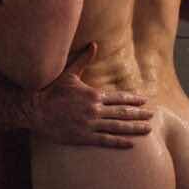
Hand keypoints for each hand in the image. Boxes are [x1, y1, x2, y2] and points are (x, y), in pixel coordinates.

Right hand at [28, 42, 153, 148]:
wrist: (35, 109)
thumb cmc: (51, 90)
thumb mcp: (69, 72)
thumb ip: (84, 59)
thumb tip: (94, 44)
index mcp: (93, 95)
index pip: (118, 98)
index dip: (133, 100)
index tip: (144, 101)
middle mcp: (95, 110)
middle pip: (122, 113)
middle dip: (139, 115)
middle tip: (152, 116)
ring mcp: (90, 124)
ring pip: (117, 127)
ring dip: (134, 128)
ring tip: (148, 130)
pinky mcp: (83, 137)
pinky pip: (105, 140)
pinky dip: (119, 142)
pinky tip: (131, 144)